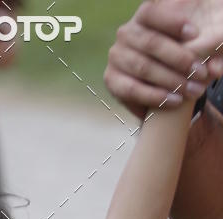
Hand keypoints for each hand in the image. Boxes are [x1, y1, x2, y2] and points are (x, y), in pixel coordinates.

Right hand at [104, 1, 222, 118]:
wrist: (156, 83)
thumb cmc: (176, 58)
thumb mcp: (189, 46)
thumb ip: (202, 49)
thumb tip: (216, 67)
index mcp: (142, 16)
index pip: (151, 12)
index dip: (173, 22)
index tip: (196, 34)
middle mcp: (125, 33)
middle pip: (151, 43)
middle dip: (180, 59)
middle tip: (200, 73)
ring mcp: (116, 56)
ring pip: (144, 67)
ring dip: (170, 80)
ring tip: (192, 90)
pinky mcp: (111, 79)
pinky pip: (132, 89)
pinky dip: (154, 96)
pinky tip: (174, 101)